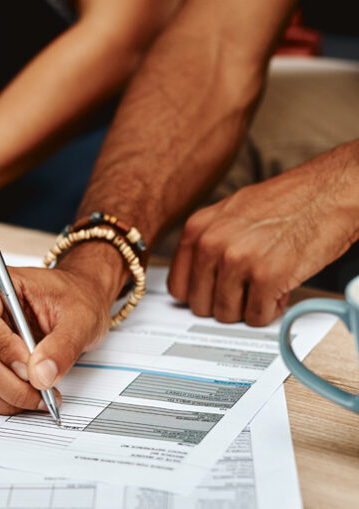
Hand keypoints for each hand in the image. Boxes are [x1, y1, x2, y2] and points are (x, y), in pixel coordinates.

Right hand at [0, 246, 122, 413]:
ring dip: (4, 398)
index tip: (31, 367)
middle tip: (45, 392)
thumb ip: (62, 346)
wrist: (76, 304)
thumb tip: (41, 376)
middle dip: (10, 384)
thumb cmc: (74, 300)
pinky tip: (26, 398)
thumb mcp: (80, 318)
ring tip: (39, 397)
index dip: (2, 349)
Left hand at [168, 146, 358, 325]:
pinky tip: (280, 290)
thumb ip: (209, 242)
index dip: (199, 295)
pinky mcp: (267, 277)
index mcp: (198, 228)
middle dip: (225, 303)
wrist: (331, 191)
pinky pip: (257, 317)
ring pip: (227, 314)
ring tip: (265, 286)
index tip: (212, 295)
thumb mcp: (232, 212)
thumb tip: (196, 275)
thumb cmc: (289, 202)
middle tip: (246, 291)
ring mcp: (238, 261)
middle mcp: (212, 244)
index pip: (177, 286)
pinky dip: (270, 310)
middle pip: (200, 305)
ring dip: (248, 308)